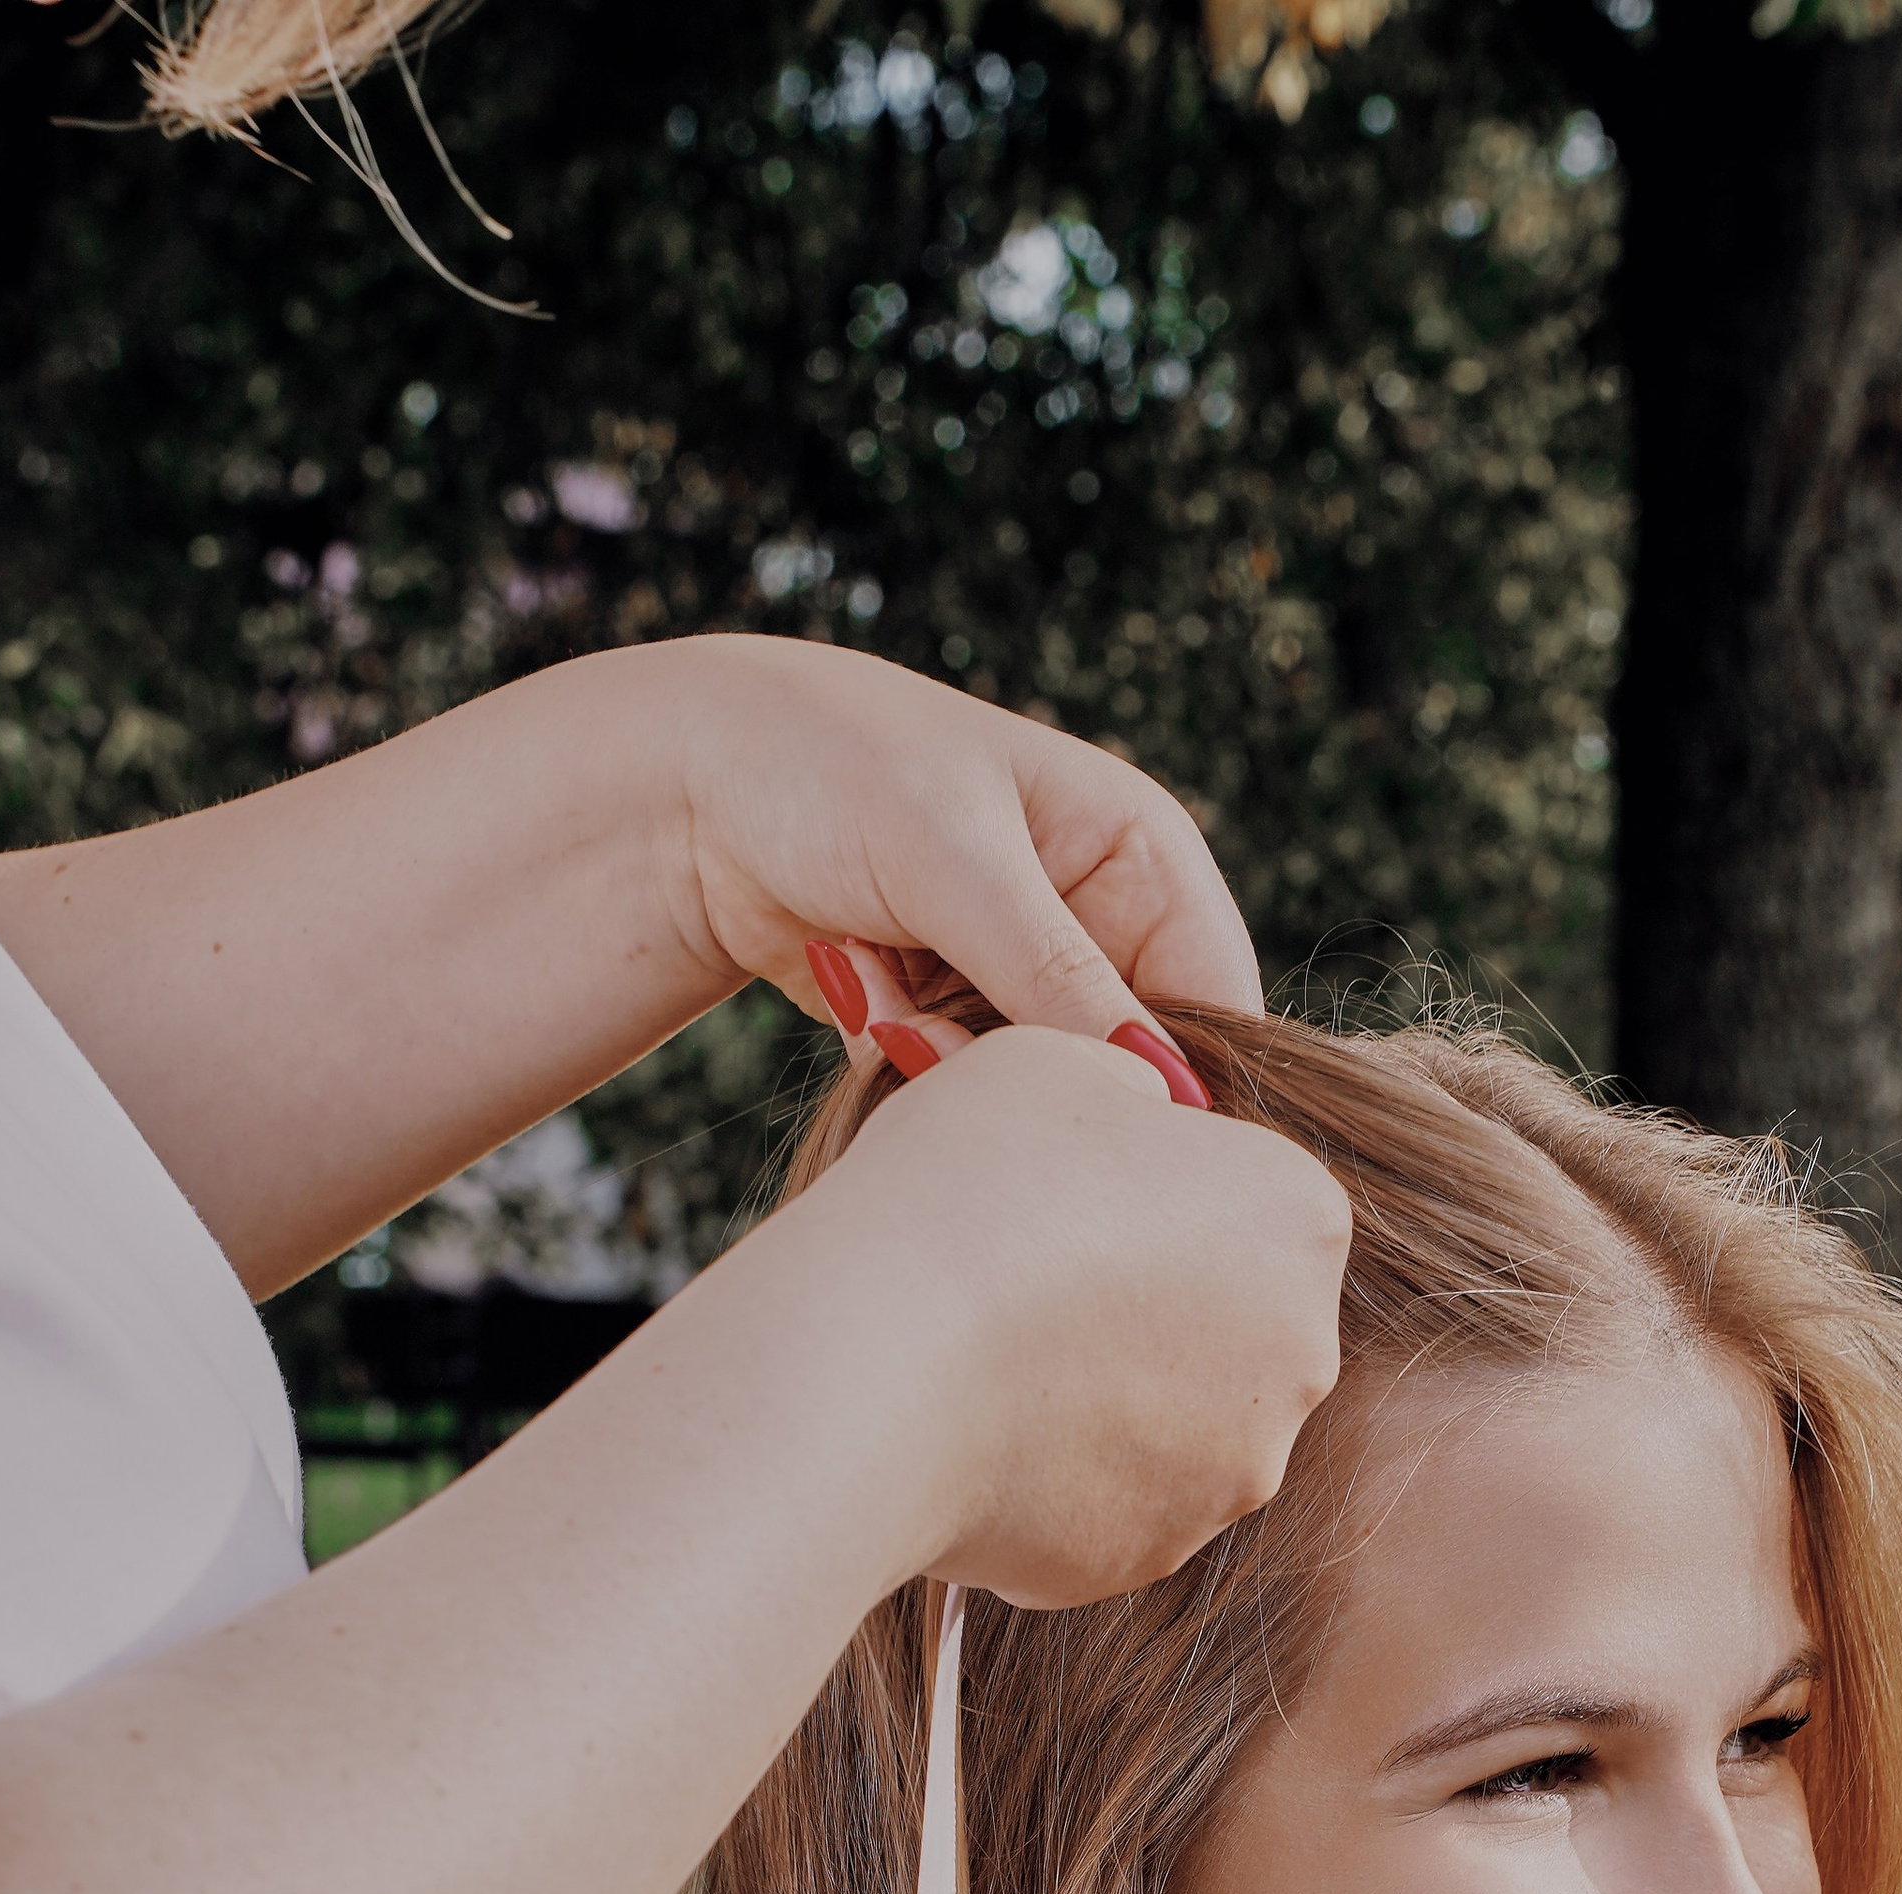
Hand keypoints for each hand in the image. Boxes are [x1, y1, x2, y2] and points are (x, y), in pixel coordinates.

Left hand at [668, 636, 1257, 1074]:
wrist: (684, 784)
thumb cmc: (829, 767)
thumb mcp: (955, 860)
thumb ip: (1058, 975)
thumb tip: (1167, 1088)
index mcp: (1142, 856)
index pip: (1217, 1007)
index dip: (1170, 1081)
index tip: (1086, 1118)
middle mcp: (1100, 921)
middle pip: (1123, 1066)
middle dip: (1024, 1067)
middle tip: (926, 1028)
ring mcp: (1024, 976)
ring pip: (1035, 1090)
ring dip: (943, 1057)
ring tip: (871, 982)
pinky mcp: (955, 1018)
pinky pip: (962, 1088)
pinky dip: (900, 1055)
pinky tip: (849, 984)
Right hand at [780, 1026, 1350, 1609]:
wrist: (875, 1365)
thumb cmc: (963, 1188)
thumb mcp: (1054, 1066)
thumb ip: (1134, 1092)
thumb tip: (1153, 1132)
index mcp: (1301, 1219)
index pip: (1248, 1196)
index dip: (1148, 1190)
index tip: (1065, 1194)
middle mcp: (1302, 1359)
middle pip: (1228, 1321)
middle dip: (1147, 1305)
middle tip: (1027, 1281)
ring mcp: (1232, 1473)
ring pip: (1173, 1422)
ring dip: (1103, 1395)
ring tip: (992, 1360)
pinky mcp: (1150, 1555)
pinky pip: (1109, 1503)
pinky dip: (1053, 1476)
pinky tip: (976, 1433)